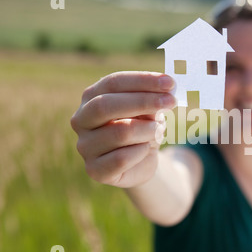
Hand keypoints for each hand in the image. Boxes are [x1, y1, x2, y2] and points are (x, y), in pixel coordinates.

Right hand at [70, 71, 175, 187]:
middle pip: (106, 105)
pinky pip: (122, 159)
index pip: (113, 83)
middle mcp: (81, 120)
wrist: (142, 161)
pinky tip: (145, 149)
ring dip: (148, 130)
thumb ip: (151, 102)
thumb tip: (163, 94)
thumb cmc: (143, 128)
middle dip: (143, 102)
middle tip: (170, 101)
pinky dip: (141, 152)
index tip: (169, 82)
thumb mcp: (149, 111)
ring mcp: (85, 146)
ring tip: (158, 130)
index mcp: (91, 97)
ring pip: (120, 133)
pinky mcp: (94, 170)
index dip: (142, 81)